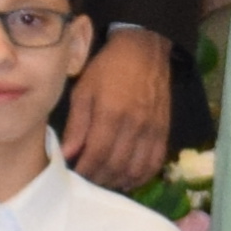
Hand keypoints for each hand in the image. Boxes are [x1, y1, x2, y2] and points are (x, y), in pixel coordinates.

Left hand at [58, 26, 174, 188]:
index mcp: (111, 114)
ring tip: (105, 180)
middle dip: (100, 178)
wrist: (144, 50)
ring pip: (136, 168)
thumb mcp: (84, 90)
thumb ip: (76, 124)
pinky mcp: (164, 130)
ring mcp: (152, 130)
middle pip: (116, 165)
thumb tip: (67, 154)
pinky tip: (128, 179)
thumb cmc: (108, 68)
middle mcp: (134, 125)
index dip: (85, 170)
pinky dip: (141, 176)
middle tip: (88, 180)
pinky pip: (155, 162)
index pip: (97, 154)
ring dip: (119, 180)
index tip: (75, 175)